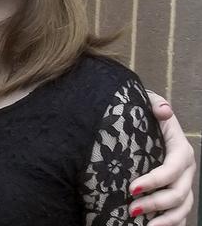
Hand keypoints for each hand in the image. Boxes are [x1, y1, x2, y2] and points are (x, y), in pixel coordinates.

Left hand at [128, 92, 195, 225]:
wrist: (146, 123)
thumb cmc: (144, 114)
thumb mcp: (147, 103)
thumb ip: (155, 105)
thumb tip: (163, 110)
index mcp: (181, 149)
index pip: (173, 168)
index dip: (156, 181)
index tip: (133, 188)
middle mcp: (186, 169)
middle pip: (178, 193)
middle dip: (156, 204)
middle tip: (131, 209)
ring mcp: (184, 183)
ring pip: (182, 207)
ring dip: (165, 219)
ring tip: (144, 225)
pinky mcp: (178, 193)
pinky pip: (180, 213)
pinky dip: (171, 223)